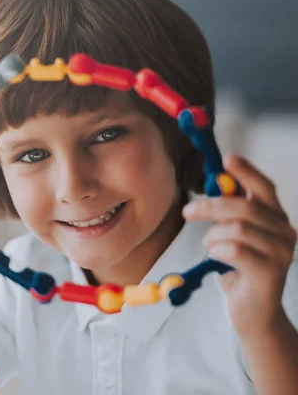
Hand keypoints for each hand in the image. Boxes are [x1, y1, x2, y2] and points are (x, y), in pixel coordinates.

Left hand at [182, 154, 296, 336]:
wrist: (253, 313)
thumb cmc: (239, 270)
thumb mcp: (234, 236)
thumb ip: (231, 213)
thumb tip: (217, 184)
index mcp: (275, 219)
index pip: (264, 188)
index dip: (246, 172)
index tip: (227, 158)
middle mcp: (284, 232)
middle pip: (244, 207)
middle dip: (210, 206)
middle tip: (187, 212)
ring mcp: (280, 253)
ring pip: (236, 229)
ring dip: (213, 237)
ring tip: (211, 249)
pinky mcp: (270, 272)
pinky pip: (234, 250)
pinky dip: (217, 252)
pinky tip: (218, 260)